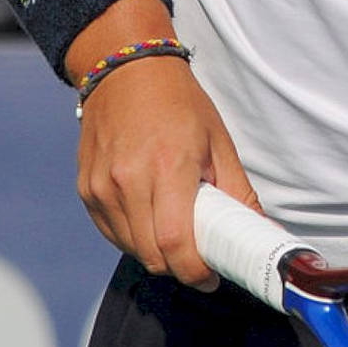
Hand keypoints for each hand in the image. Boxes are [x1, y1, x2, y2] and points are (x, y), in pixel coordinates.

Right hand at [75, 52, 257, 287]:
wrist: (125, 69)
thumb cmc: (179, 103)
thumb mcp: (218, 142)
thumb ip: (238, 193)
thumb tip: (260, 232)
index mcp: (168, 167)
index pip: (175, 244)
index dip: (195, 272)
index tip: (211, 277)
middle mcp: (129, 180)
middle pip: (152, 256)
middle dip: (179, 266)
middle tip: (198, 257)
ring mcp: (102, 186)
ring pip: (131, 248)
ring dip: (156, 253)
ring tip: (174, 229)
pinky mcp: (87, 189)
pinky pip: (112, 232)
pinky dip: (133, 237)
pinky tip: (149, 217)